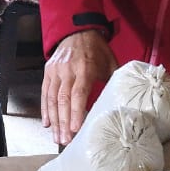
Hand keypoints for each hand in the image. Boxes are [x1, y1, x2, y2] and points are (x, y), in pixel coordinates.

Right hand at [41, 30, 117, 145]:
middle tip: (66, 140)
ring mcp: (55, 71)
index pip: (79, 93)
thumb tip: (125, 100)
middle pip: (63, 99)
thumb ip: (115, 80)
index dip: (76, 112)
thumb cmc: (96, 48)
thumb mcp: (110, 61)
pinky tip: (47, 123)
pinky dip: (45, 109)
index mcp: (85, 67)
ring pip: (51, 98)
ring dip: (54, 120)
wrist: (76, 29)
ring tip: (57, 137)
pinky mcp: (48, 71)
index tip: (76, 129)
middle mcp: (68, 70)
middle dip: (64, 122)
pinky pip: (44, 93)